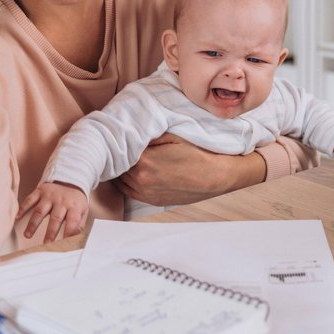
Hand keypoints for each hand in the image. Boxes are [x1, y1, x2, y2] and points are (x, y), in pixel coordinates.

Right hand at [17, 181, 89, 243]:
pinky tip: (17, 218)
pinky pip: (30, 200)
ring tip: (27, 235)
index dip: (69, 233)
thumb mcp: (83, 210)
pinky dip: (23, 209)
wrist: (69, 180)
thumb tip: (76, 240)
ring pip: (40, 211)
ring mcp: (50, 196)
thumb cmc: (75, 200)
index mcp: (74, 206)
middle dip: (50, 232)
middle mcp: (62, 201)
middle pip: (55, 218)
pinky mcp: (40, 191)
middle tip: (46, 244)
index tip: (64, 244)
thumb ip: (79, 225)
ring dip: (33, 224)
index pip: (73, 221)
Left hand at [117, 134, 265, 206]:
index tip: (117, 136)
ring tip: (126, 158)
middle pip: (118, 166)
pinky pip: (129, 191)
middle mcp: (142, 179)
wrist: (215, 176)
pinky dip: (126, 182)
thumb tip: (131, 133)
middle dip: (119, 156)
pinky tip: (131, 172)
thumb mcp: (173, 136)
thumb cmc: (197, 153)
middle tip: (120, 146)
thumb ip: (149, 135)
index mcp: (145, 161)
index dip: (118, 142)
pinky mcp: (152, 200)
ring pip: (121, 180)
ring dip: (121, 169)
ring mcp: (146, 192)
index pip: (120, 150)